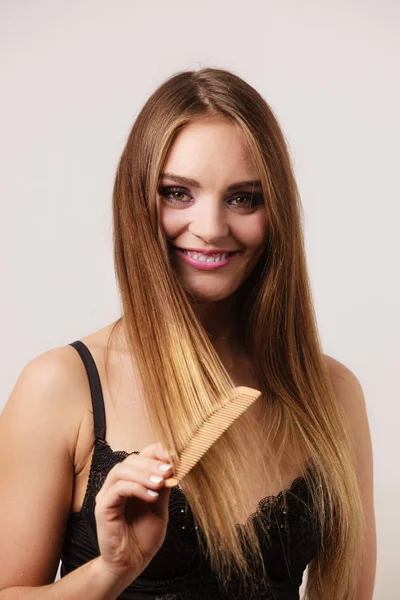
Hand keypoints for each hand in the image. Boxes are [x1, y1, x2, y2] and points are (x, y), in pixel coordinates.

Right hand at [94, 442, 173, 582]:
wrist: (132, 563)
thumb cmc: (143, 538)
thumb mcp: (160, 509)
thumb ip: (163, 489)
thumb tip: (172, 467)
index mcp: (131, 482)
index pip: (140, 456)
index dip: (155, 453)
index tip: (172, 459)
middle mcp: (117, 485)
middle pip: (130, 460)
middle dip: (151, 463)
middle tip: (168, 471)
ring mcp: (108, 495)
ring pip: (121, 470)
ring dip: (143, 473)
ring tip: (160, 483)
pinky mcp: (103, 507)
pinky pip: (118, 489)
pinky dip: (136, 488)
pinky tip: (151, 496)